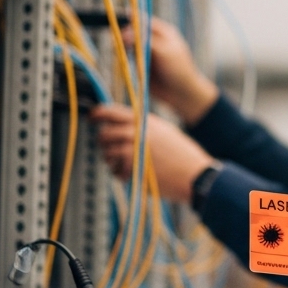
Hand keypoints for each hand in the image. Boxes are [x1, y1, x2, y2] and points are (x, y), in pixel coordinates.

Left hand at [91, 104, 213, 202]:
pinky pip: (115, 170)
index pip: (114, 112)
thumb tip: (122, 126)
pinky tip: (131, 174)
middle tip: (108, 147)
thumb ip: (145, 127)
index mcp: (146, 121)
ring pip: (108, 153)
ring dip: (111, 159)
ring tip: (123, 164)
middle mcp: (137, 133)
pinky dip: (119, 173)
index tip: (92, 117)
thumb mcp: (166, 131)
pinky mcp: (132, 169)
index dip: (99, 113)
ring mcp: (133, 151)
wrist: (195, 175)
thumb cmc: (184, 155)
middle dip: (103, 141)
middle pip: (106, 133)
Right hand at [124, 18, 218, 124]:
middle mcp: (152, 40)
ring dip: (122, 48)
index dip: (130, 20)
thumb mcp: (163, 51)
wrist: (181, 93)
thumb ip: (145, 41)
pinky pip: (127, 59)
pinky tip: (122, 61)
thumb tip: (124, 33)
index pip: (142, 20)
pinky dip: (123, 59)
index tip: (118, 22)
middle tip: (120, 42)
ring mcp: (145, 53)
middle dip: (124, 35)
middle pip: (132, 32)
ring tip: (121, 52)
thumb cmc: (178, 69)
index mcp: (162, 32)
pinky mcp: (139, 65)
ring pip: (127, 45)